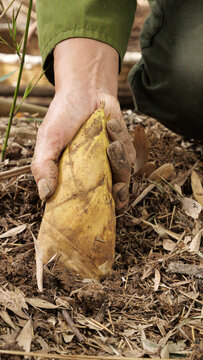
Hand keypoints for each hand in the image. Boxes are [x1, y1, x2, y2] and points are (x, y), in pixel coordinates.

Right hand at [31, 38, 134, 210]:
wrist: (85, 92)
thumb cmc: (63, 117)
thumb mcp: (48, 140)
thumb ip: (44, 166)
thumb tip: (44, 195)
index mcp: (72, 180)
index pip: (83, 205)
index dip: (91, 212)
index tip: (97, 210)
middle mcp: (92, 176)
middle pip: (110, 200)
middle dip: (118, 196)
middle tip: (118, 187)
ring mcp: (109, 165)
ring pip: (123, 177)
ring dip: (119, 161)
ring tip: (109, 143)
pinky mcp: (123, 152)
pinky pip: (129, 157)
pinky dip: (122, 143)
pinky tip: (109, 126)